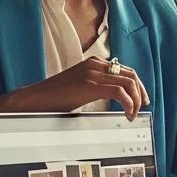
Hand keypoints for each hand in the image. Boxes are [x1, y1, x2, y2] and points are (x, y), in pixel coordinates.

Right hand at [0, 57, 148, 120]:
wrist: (35, 99)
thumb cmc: (56, 97)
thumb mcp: (81, 88)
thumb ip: (98, 86)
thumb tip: (117, 96)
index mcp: (94, 62)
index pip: (126, 70)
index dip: (138, 86)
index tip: (141, 99)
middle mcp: (95, 64)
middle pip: (131, 75)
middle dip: (141, 93)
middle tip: (141, 107)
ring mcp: (93, 73)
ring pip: (129, 83)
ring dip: (135, 100)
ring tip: (132, 114)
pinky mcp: (90, 84)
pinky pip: (120, 91)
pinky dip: (128, 104)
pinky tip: (126, 114)